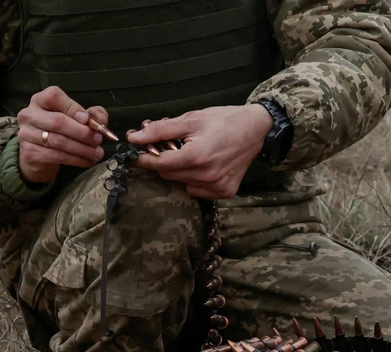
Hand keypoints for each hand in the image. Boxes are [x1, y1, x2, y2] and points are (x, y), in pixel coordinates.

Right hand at [17, 86, 108, 183]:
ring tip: (97, 153)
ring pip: (58, 141)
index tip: (87, 119)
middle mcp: (29, 114)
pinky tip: (87, 161)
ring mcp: (27, 134)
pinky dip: (75, 160)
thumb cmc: (59, 131)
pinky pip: (56, 156)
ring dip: (82, 149)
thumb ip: (91, 114)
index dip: (72, 107)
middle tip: (98, 140)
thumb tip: (100, 121)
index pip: (54, 97)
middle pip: (57, 121)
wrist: (38, 154)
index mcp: (40, 100)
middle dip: (82, 132)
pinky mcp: (30, 153)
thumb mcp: (76, 118)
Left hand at [129, 104, 273, 198]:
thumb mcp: (191, 119)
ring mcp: (216, 187)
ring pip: (181, 183)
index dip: (145, 158)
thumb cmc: (223, 120)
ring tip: (193, 153)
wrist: (257, 129)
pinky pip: (196, 190)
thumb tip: (134, 138)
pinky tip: (206, 165)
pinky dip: (194, 179)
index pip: (159, 164)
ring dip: (180, 170)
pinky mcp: (224, 192)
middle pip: (168, 174)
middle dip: (165, 161)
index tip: (136, 154)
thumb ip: (161, 130)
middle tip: (173, 146)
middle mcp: (206, 176)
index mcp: (197, 156)